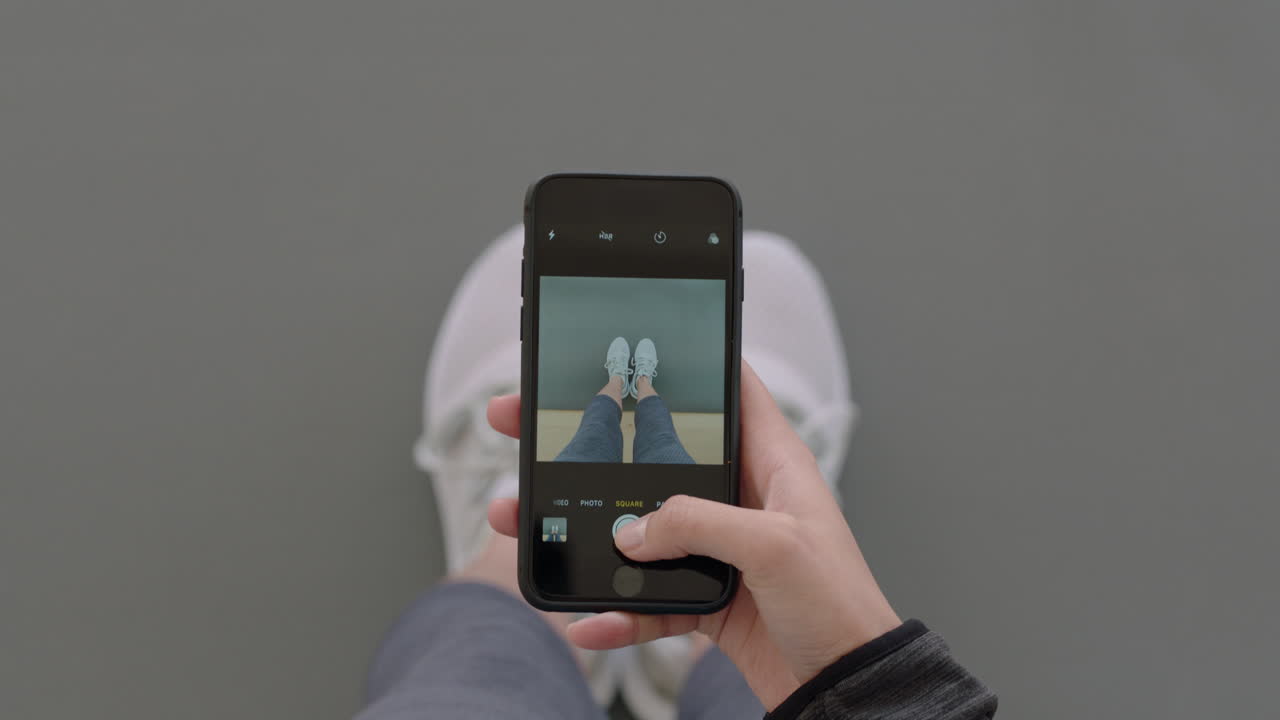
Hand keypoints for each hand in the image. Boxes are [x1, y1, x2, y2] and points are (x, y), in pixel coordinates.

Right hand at [485, 361, 900, 709]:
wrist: (847, 687)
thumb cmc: (840, 606)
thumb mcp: (774, 548)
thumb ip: (699, 525)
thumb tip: (633, 530)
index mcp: (771, 465)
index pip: (729, 394)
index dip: (686, 366)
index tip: (630, 350)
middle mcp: (741, 500)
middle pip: (654, 457)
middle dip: (593, 444)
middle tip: (530, 426)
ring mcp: (720, 549)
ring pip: (637, 529)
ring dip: (583, 530)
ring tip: (521, 519)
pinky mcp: (707, 596)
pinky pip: (647, 598)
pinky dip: (616, 611)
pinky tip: (586, 619)